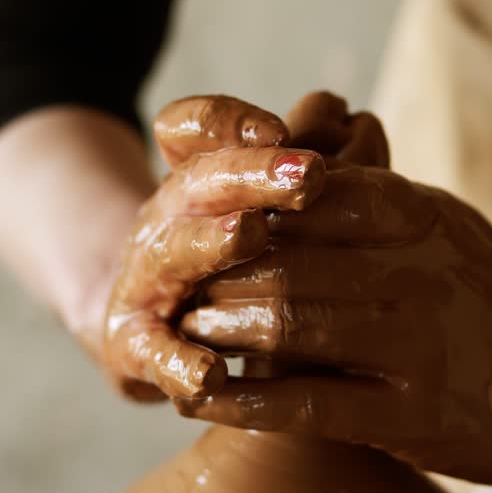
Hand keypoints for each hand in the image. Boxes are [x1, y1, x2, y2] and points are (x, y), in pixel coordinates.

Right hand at [96, 95, 325, 400]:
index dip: (232, 123)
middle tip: (308, 174)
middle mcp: (165, 220)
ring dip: (212, 241)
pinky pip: (154, 352)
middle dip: (252, 174)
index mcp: (193, 180)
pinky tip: (211, 376)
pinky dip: (179, 362)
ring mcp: (145, 280)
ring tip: (250, 233)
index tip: (284, 130)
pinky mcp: (134, 346)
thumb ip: (310, 167)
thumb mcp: (258, 212)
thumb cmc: (224, 264)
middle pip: (198, 181)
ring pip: (175, 252)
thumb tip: (358, 117)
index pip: (194, 128)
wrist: (142, 332)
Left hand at [175, 148, 491, 483]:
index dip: (238, 206)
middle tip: (167, 282)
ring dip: (218, 329)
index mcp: (416, 214)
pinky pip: (306, 405)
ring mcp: (415, 345)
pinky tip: (203, 398)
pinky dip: (243, 402)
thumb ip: (369, 194)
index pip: (305, 193)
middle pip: (282, 259)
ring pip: (286, 324)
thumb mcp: (438, 222)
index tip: (191, 218)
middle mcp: (415, 272)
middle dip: (213, 271)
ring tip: (180, 331)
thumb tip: (290, 152)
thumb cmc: (484, 294)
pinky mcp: (410, 417)